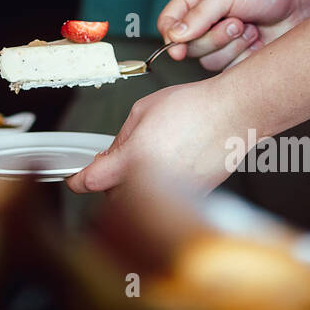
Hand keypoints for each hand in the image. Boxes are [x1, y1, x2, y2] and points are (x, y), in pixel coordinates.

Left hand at [68, 80, 234, 193]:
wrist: (234, 114)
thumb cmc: (196, 108)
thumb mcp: (142, 111)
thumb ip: (120, 139)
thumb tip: (108, 157)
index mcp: (133, 160)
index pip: (91, 183)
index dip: (77, 181)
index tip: (75, 179)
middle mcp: (152, 183)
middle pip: (114, 197)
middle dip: (109, 182)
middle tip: (115, 161)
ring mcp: (174, 194)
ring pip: (140, 202)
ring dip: (133, 187)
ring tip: (147, 160)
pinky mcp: (193, 197)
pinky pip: (164, 200)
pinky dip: (159, 188)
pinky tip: (168, 165)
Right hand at [156, 0, 309, 69]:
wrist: (301, 5)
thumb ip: (198, 14)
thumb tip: (173, 36)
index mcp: (195, 0)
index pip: (167, 23)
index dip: (170, 37)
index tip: (179, 46)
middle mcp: (204, 23)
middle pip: (187, 47)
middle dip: (214, 37)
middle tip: (237, 22)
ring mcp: (220, 43)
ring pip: (207, 61)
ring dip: (232, 46)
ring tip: (251, 29)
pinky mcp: (236, 59)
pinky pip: (227, 71)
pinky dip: (244, 57)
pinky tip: (258, 41)